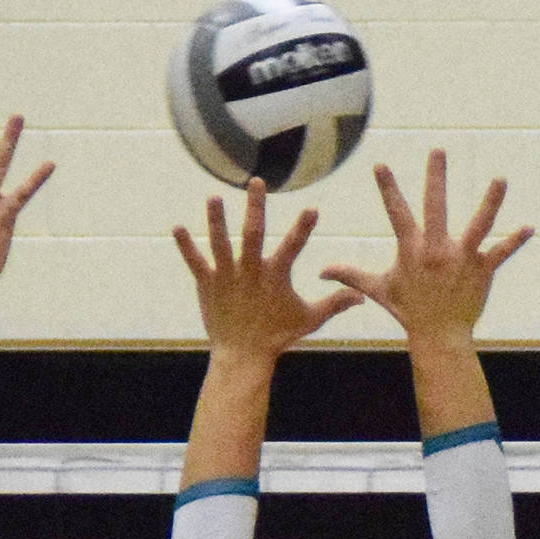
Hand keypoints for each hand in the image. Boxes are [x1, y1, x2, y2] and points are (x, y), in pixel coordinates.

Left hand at [173, 178, 361, 361]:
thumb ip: (335, 303)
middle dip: (256, 206)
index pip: (294, 246)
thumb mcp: (310, 319)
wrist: (243, 356)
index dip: (304, 227)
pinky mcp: (208, 284)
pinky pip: (195, 262)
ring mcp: (227, 276)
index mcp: (276, 275)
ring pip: (221, 243)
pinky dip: (186, 246)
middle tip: (255, 182)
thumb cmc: (278, 336)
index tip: (312, 208)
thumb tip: (361, 297)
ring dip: (217, 220)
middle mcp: (251, 271)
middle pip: (253, 233)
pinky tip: (177, 228)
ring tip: (214, 198)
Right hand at [321, 150, 531, 349]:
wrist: (438, 337)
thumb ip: (351, 276)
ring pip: (477, 225)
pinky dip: (515, 241)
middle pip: (436, 206)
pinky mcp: (481, 270)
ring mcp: (460, 258)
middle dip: (436, 178)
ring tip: (500, 179)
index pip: (396, 212)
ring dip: (489, 202)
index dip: (387, 188)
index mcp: (412, 249)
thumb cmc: (408, 312)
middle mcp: (436, 249)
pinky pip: (500, 252)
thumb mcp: (378, 290)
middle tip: (438, 150)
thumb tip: (321, 271)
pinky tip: (530, 228)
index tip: (381, 164)